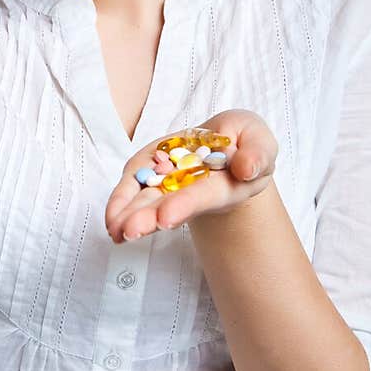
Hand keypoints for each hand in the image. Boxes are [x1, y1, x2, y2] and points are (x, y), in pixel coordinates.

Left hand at [105, 110, 277, 242]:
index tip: (166, 218)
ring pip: (146, 202)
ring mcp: (168, 184)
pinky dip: (120, 201)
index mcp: (223, 187)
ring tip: (114, 229)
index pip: (202, 196)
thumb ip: (258, 152)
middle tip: (130, 230)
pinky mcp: (150, 171)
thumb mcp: (260, 140)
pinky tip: (110, 217)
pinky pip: (133, 188)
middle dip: (148, 218)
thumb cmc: (246, 142)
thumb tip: (246, 167)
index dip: (185, 205)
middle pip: (168, 207)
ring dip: (129, 215)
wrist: (226, 143)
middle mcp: (191, 192)